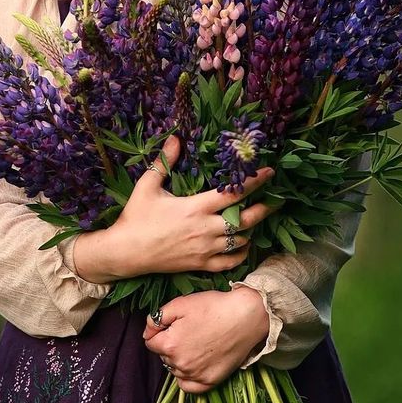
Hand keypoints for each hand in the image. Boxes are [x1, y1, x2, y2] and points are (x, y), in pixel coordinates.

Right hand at [73, 134, 274, 282]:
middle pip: (246, 220)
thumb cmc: (136, 217)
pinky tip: (244, 245)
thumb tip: (175, 138)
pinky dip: (241, 254)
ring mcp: (205, 249)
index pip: (233, 193)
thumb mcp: (147, 185)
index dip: (255, 181)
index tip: (269, 172)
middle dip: (264, 209)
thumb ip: (164, 162)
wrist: (125, 252)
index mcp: (196, 207)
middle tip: (276, 201)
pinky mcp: (201, 264)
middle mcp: (206, 229)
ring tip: (257, 219)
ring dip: (252, 230)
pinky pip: (230, 262)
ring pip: (241, 241)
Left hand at [143, 288, 269, 392]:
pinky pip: (188, 386)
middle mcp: (181, 364)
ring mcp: (196, 375)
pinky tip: (193, 364)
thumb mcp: (180, 304)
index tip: (172, 323)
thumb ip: (158, 318)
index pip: (151, 342)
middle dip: (169, 343)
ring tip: (194, 342)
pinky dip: (186, 377)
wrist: (246, 316)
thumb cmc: (213, 306)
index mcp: (170, 344)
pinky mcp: (211, 381)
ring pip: (175, 369)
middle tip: (186, 329)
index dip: (159, 330)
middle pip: (163, 356)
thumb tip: (147, 331)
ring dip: (178, 358)